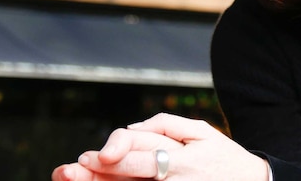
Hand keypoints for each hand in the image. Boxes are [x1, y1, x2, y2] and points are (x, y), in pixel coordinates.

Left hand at [51, 113, 267, 180]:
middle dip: (102, 170)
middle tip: (77, 167)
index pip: (142, 149)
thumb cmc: (223, 157)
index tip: (94, 155)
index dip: (115, 150)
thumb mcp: (202, 131)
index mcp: (184, 155)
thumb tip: (130, 127)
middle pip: (135, 172)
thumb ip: (166, 125)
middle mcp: (180, 176)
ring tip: (82, 178)